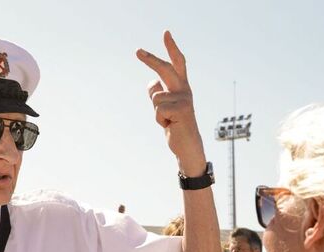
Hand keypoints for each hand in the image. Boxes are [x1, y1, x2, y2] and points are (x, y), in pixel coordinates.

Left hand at [136, 31, 205, 176]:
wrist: (187, 146)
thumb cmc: (175, 125)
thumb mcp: (163, 107)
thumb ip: (158, 93)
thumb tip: (151, 82)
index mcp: (182, 87)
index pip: (177, 63)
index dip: (171, 48)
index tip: (165, 33)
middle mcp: (185, 90)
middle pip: (166, 69)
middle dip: (151, 59)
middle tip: (136, 51)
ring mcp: (184, 99)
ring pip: (156, 97)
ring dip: (156, 112)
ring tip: (168, 120)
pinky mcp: (182, 109)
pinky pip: (158, 110)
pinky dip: (160, 120)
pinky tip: (171, 125)